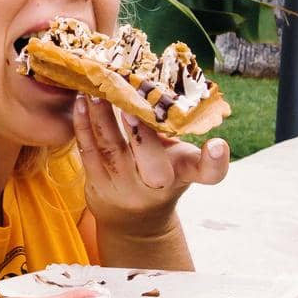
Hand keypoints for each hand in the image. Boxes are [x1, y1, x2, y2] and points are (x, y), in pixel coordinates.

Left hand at [72, 94, 228, 236]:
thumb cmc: (159, 171)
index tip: (218, 145)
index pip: (207, 173)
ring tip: (95, 91)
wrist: (132, 217)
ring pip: (113, 151)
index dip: (214, 162)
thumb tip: (155, 80)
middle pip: (153, 165)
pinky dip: (84, 126)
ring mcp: (126, 189)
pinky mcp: (98, 186)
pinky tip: (80, 104)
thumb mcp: (175, 156)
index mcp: (184, 174)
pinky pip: (89, 153)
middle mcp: (158, 186)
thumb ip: (172, 127)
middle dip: (141, 135)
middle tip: (129, 104)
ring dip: (101, 118)